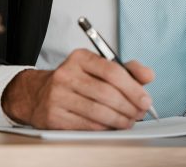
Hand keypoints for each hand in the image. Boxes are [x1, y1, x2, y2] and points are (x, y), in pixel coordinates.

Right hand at [0, 48, 154, 129]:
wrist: (37, 94)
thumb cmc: (75, 81)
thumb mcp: (98, 67)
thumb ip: (126, 70)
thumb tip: (148, 76)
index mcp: (80, 57)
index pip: (112, 71)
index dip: (133, 87)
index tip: (145, 99)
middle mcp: (66, 74)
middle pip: (106, 93)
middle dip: (129, 106)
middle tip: (140, 113)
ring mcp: (57, 95)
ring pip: (98, 111)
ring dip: (119, 120)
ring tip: (129, 121)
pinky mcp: (54, 116)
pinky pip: (86, 125)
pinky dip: (104, 128)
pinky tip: (112, 127)